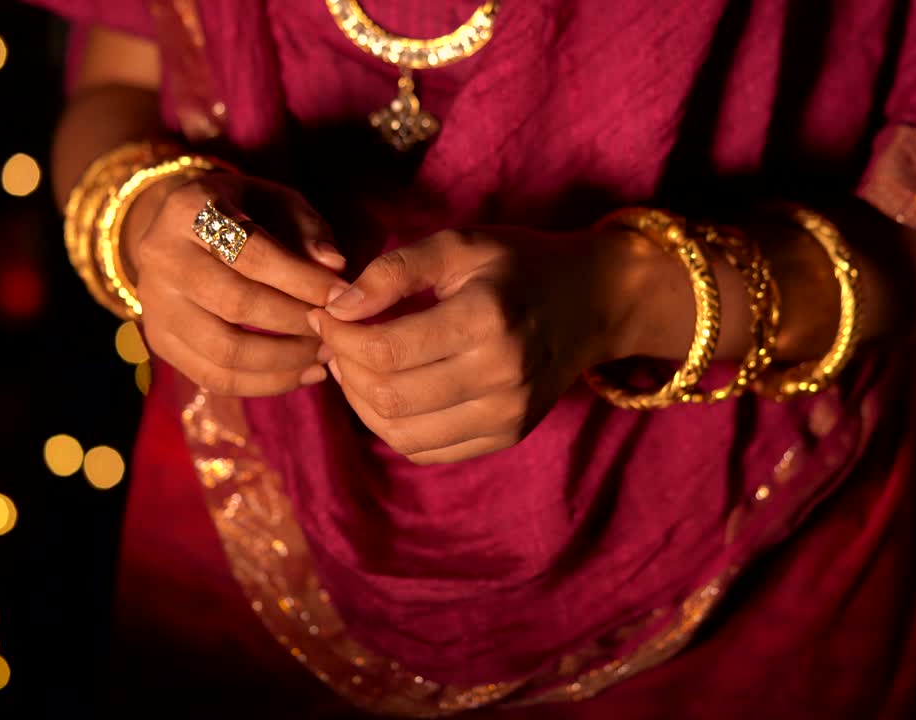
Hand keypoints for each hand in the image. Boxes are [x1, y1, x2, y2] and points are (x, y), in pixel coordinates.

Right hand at [130, 172, 349, 395]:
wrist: (179, 230)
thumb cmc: (242, 211)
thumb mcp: (275, 202)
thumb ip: (308, 229)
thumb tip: (335, 266)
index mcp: (188, 210)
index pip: (252, 253)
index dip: (303, 280)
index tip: (342, 296)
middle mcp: (161, 257)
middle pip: (236, 304)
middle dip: (297, 322)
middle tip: (335, 329)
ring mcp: (154, 304)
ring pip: (224, 350)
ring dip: (284, 360)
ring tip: (323, 355)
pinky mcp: (159, 341)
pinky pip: (214, 377)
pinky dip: (264, 383)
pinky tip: (302, 374)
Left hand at [309, 227, 651, 463]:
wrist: (591, 303)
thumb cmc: (516, 266)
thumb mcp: (457, 246)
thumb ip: (393, 270)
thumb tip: (336, 308)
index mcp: (488, 318)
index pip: (385, 348)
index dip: (339, 335)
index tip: (324, 313)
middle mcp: (502, 374)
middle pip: (388, 395)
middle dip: (344, 367)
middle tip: (335, 339)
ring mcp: (507, 414)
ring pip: (400, 433)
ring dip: (360, 402)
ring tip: (353, 365)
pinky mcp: (506, 436)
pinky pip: (425, 450)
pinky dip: (390, 425)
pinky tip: (386, 389)